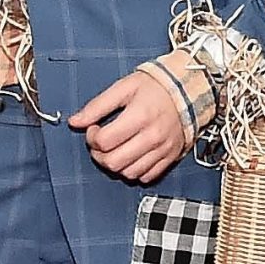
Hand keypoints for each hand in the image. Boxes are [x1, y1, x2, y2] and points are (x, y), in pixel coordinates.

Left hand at [70, 72, 187, 183]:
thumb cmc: (157, 87)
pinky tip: (131, 156)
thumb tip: (75, 121)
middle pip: (114, 162)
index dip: (92, 137)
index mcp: (140, 116)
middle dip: (99, 154)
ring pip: (129, 173)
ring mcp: (163, 149)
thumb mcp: (124, 88)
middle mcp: (153, 136)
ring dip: (115, 164)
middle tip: (101, 142)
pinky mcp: (170, 157)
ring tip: (115, 149)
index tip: (95, 129)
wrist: (189, 91)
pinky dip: (134, 171)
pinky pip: (147, 176)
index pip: (105, 141)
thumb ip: (97, 106)